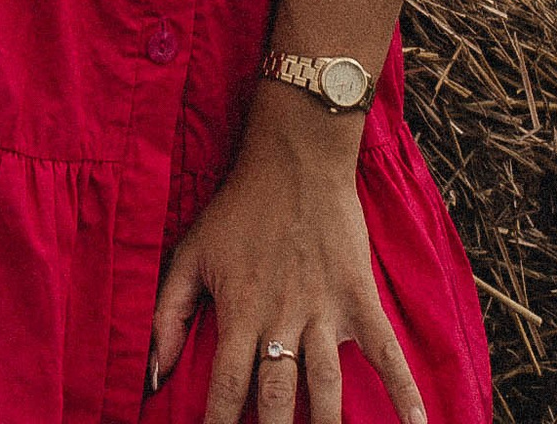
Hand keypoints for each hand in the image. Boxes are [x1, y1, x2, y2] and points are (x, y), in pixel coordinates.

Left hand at [147, 94, 424, 422]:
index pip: (226, 390)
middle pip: (276, 400)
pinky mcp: (358, 298)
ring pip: (325, 388)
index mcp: (240, 313)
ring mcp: (323, 311)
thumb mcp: (191, 252)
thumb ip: (166, 313)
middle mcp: (281, 320)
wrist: (295, 157)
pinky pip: (385, 352)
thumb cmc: (239, 207)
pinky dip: (405, 391)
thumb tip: (152, 375)